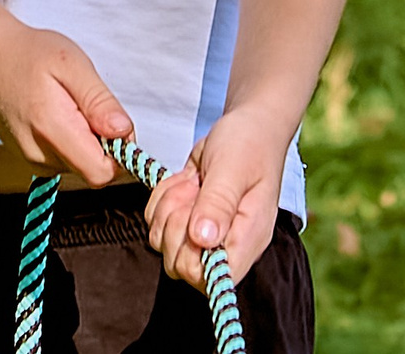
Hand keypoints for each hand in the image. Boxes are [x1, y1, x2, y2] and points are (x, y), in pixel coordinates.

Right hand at [0, 18, 133, 185]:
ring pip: (80, 165)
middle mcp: (39, 154)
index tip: (114, 122)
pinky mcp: (29, 158)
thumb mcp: (72, 64)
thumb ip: (99, 101)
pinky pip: (65, 160)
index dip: (119, 152)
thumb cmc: (29, 54)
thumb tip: (124, 132)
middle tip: (88, 103)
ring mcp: (31, 160)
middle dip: (104, 143)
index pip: (101, 172)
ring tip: (70, 104)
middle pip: (93, 170)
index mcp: (52, 129)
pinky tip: (59, 113)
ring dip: (87, 140)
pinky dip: (71, 140)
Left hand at [145, 103, 288, 286]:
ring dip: (168, 208)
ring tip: (192, 182)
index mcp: (248, 238)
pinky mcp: (187, 225)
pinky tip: (185, 181)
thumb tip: (203, 240)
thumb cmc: (248, 144)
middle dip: (176, 225)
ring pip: (164, 246)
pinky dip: (162, 200)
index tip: (196, 217)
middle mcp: (227, 245)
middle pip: (182, 267)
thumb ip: (218, 203)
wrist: (247, 126)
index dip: (194, 256)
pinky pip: (156, 226)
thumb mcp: (233, 168)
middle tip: (194, 190)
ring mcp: (205, 237)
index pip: (215, 278)